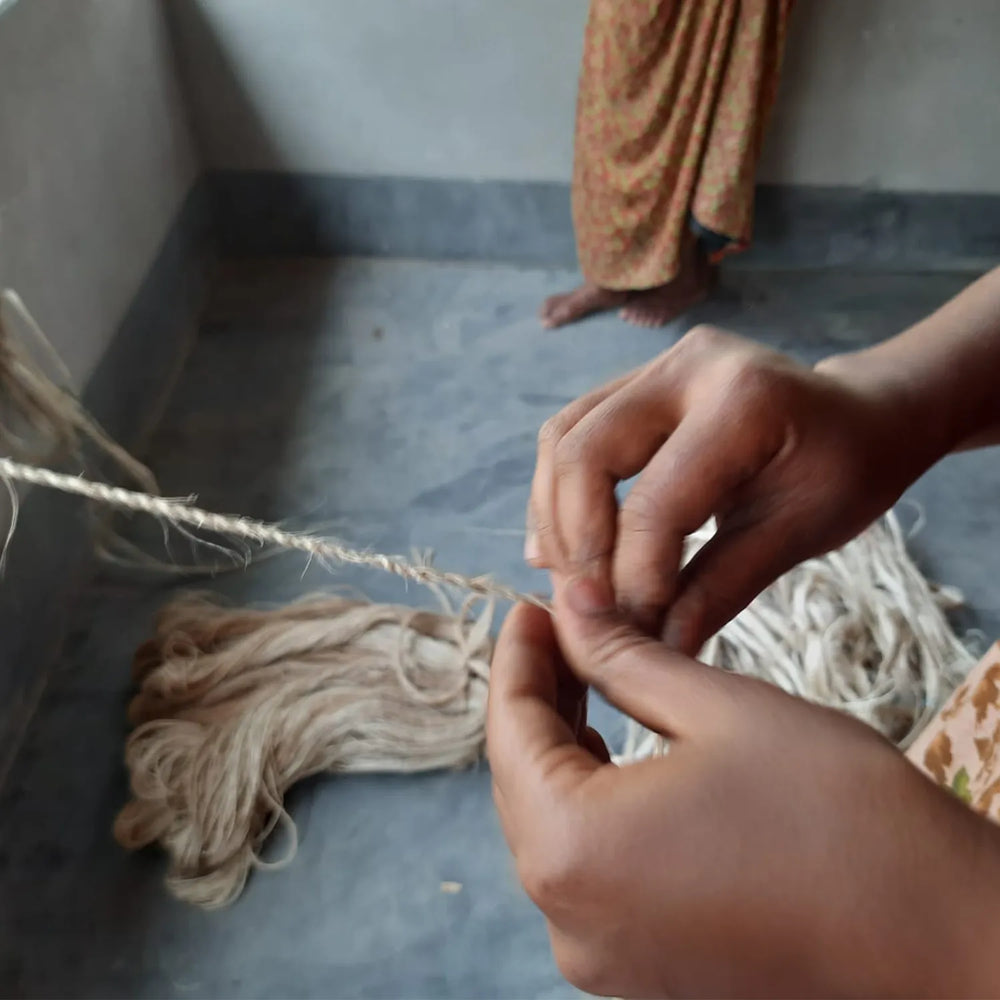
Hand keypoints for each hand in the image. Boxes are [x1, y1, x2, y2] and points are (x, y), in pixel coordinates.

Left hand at [488, 589, 999, 997]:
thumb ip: (622, 658)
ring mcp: (602, 959)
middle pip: (522, 782)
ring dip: (562, 751)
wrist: (946, 940)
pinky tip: (613, 754)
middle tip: (564, 631)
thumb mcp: (719, 708)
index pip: (510, 731)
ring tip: (586, 679)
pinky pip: (588, 872)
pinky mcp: (641, 973)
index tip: (531, 608)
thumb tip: (570, 610)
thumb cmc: (840, 816)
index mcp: (574, 851)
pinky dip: (591, 806)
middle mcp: (569, 920)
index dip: (518, 657)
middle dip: (538, 700)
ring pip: (552, 827)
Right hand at [526, 325, 942, 652]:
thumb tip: (656, 652)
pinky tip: (566, 546)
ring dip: (554, 517)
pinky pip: (572, 432)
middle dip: (577, 544)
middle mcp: (687, 364)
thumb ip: (719, 588)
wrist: (859, 416)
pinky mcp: (635, 379)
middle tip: (588, 609)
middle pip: (582, 453)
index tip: (637, 634)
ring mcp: (655, 363)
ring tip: (572, 582)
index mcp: (744, 401)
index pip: (657, 503)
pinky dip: (560, 493)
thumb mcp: (797, 534)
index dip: (635, 578)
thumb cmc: (847, 472)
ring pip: (562, 437)